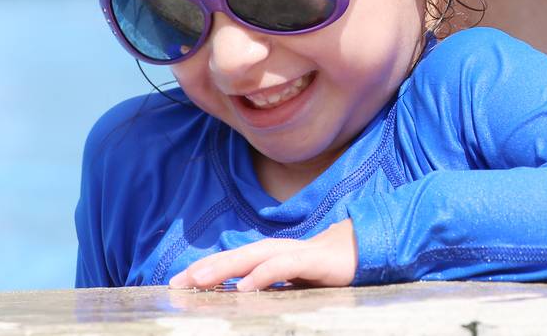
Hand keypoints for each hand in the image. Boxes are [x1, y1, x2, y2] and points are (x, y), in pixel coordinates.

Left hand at [169, 220, 357, 290]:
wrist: (369, 252)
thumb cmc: (327, 269)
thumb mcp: (294, 280)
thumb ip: (269, 284)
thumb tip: (238, 296)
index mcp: (273, 256)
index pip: (235, 260)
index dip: (207, 268)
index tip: (177, 282)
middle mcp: (280, 250)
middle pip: (239, 255)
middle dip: (208, 267)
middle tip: (177, 281)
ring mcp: (298, 253)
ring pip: (256, 256)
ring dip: (226, 266)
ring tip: (200, 279)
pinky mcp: (315, 260)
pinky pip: (285, 265)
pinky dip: (264, 273)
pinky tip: (245, 285)